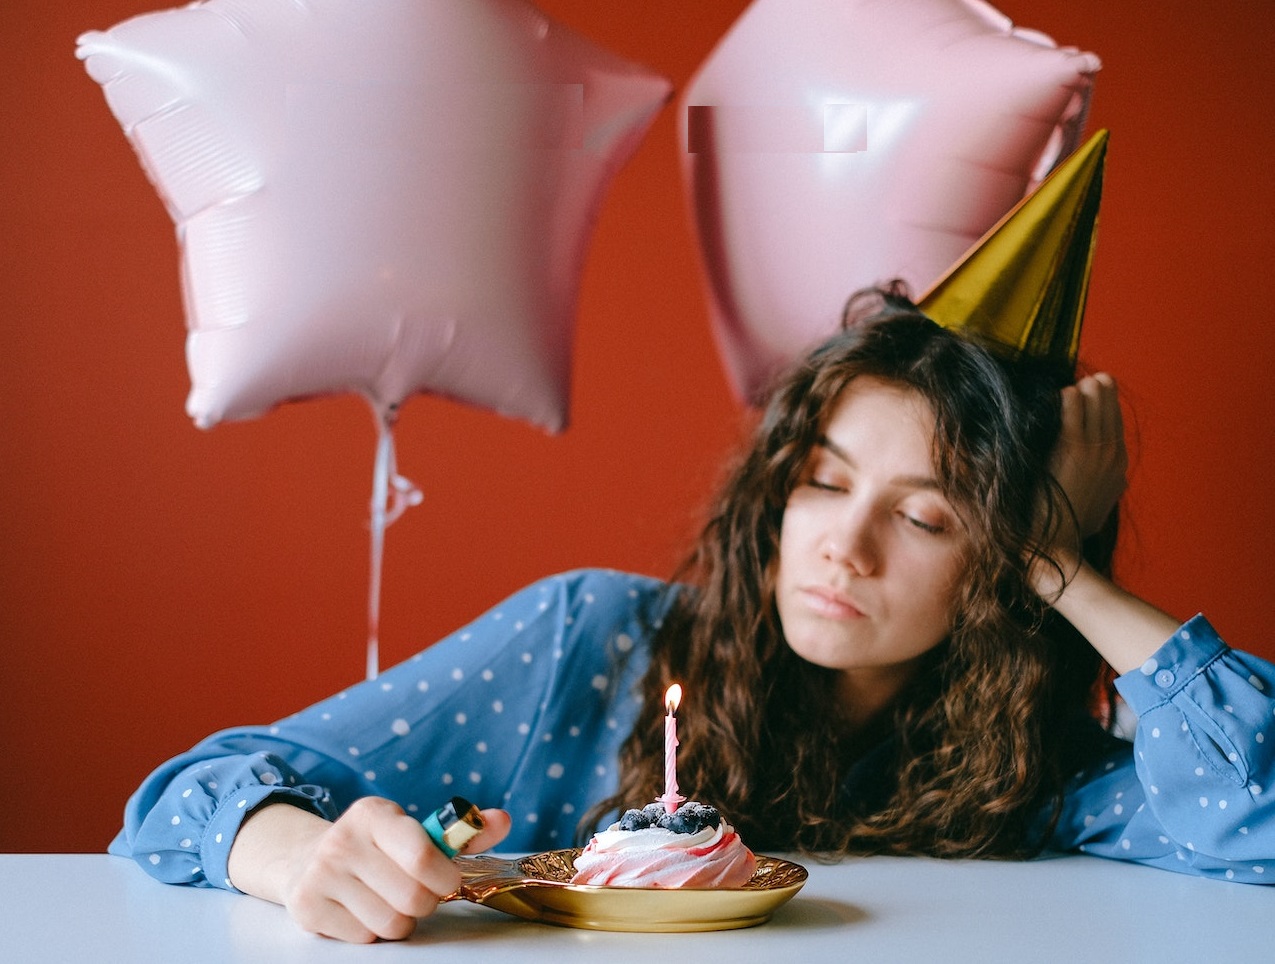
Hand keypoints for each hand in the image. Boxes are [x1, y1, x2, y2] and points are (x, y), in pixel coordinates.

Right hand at [227, 796, 510, 942]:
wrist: (307, 859)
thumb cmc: (376, 847)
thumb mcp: (412, 829)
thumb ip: (461, 831)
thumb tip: (502, 819)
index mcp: (373, 814)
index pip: (421, 854)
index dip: (445, 877)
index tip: (449, 881)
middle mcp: (342, 840)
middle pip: (412, 897)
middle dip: (425, 901)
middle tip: (417, 892)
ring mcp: (321, 874)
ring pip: (391, 922)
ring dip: (401, 920)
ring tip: (390, 900)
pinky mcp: (307, 907)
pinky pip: (365, 937)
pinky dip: (373, 931)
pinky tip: (363, 910)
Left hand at [1047, 372, 1127, 550]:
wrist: (1056, 546)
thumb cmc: (1068, 531)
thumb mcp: (1099, 510)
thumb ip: (1108, 491)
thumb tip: (1119, 484)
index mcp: (1117, 469)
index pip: (1117, 427)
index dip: (1109, 407)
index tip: (1102, 392)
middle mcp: (1111, 457)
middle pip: (1110, 411)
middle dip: (1102, 393)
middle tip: (1093, 378)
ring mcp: (1094, 452)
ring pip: (1095, 406)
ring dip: (1086, 391)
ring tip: (1078, 382)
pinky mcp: (1073, 450)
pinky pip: (1073, 412)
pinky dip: (1069, 399)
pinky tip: (1063, 392)